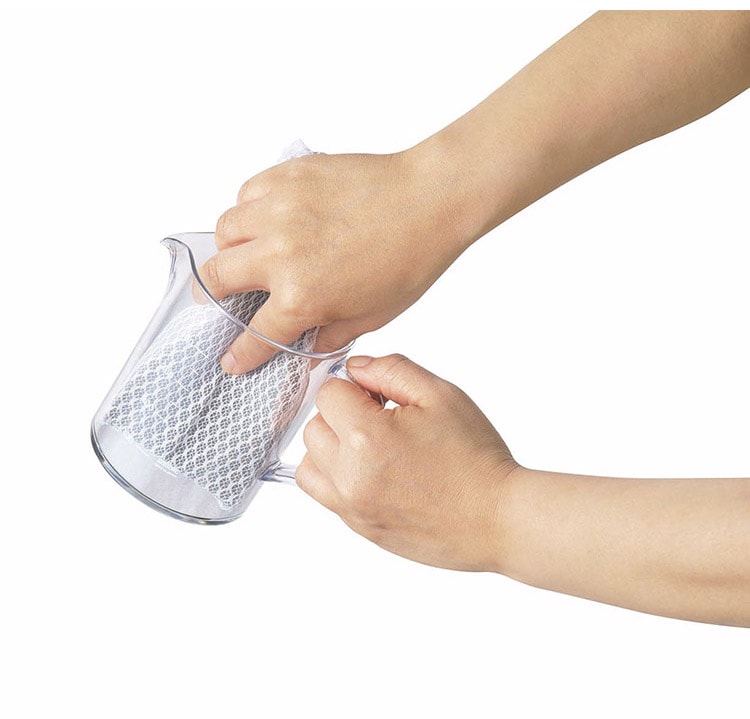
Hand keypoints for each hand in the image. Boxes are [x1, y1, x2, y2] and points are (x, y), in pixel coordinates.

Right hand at [199, 151, 472, 372]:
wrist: (430, 200)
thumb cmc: (410, 259)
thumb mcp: (372, 316)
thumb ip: (330, 336)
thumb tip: (306, 350)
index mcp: (302, 297)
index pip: (254, 336)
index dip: (239, 354)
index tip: (229, 359)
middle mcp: (281, 254)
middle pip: (216, 279)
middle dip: (211, 297)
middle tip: (217, 299)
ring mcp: (280, 210)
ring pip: (224, 231)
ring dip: (228, 249)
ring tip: (244, 253)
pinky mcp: (287, 176)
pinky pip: (246, 193)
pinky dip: (249, 209)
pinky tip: (268, 218)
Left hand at [297, 354, 518, 570]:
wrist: (498, 519)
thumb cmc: (476, 459)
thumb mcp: (441, 395)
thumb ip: (391, 370)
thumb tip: (356, 368)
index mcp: (368, 437)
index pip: (329, 393)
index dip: (355, 388)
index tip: (380, 397)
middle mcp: (350, 476)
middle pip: (314, 427)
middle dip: (342, 415)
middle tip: (381, 419)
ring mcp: (351, 506)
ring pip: (310, 464)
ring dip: (332, 448)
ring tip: (372, 448)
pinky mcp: (359, 527)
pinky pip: (325, 495)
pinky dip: (337, 478)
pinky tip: (372, 472)